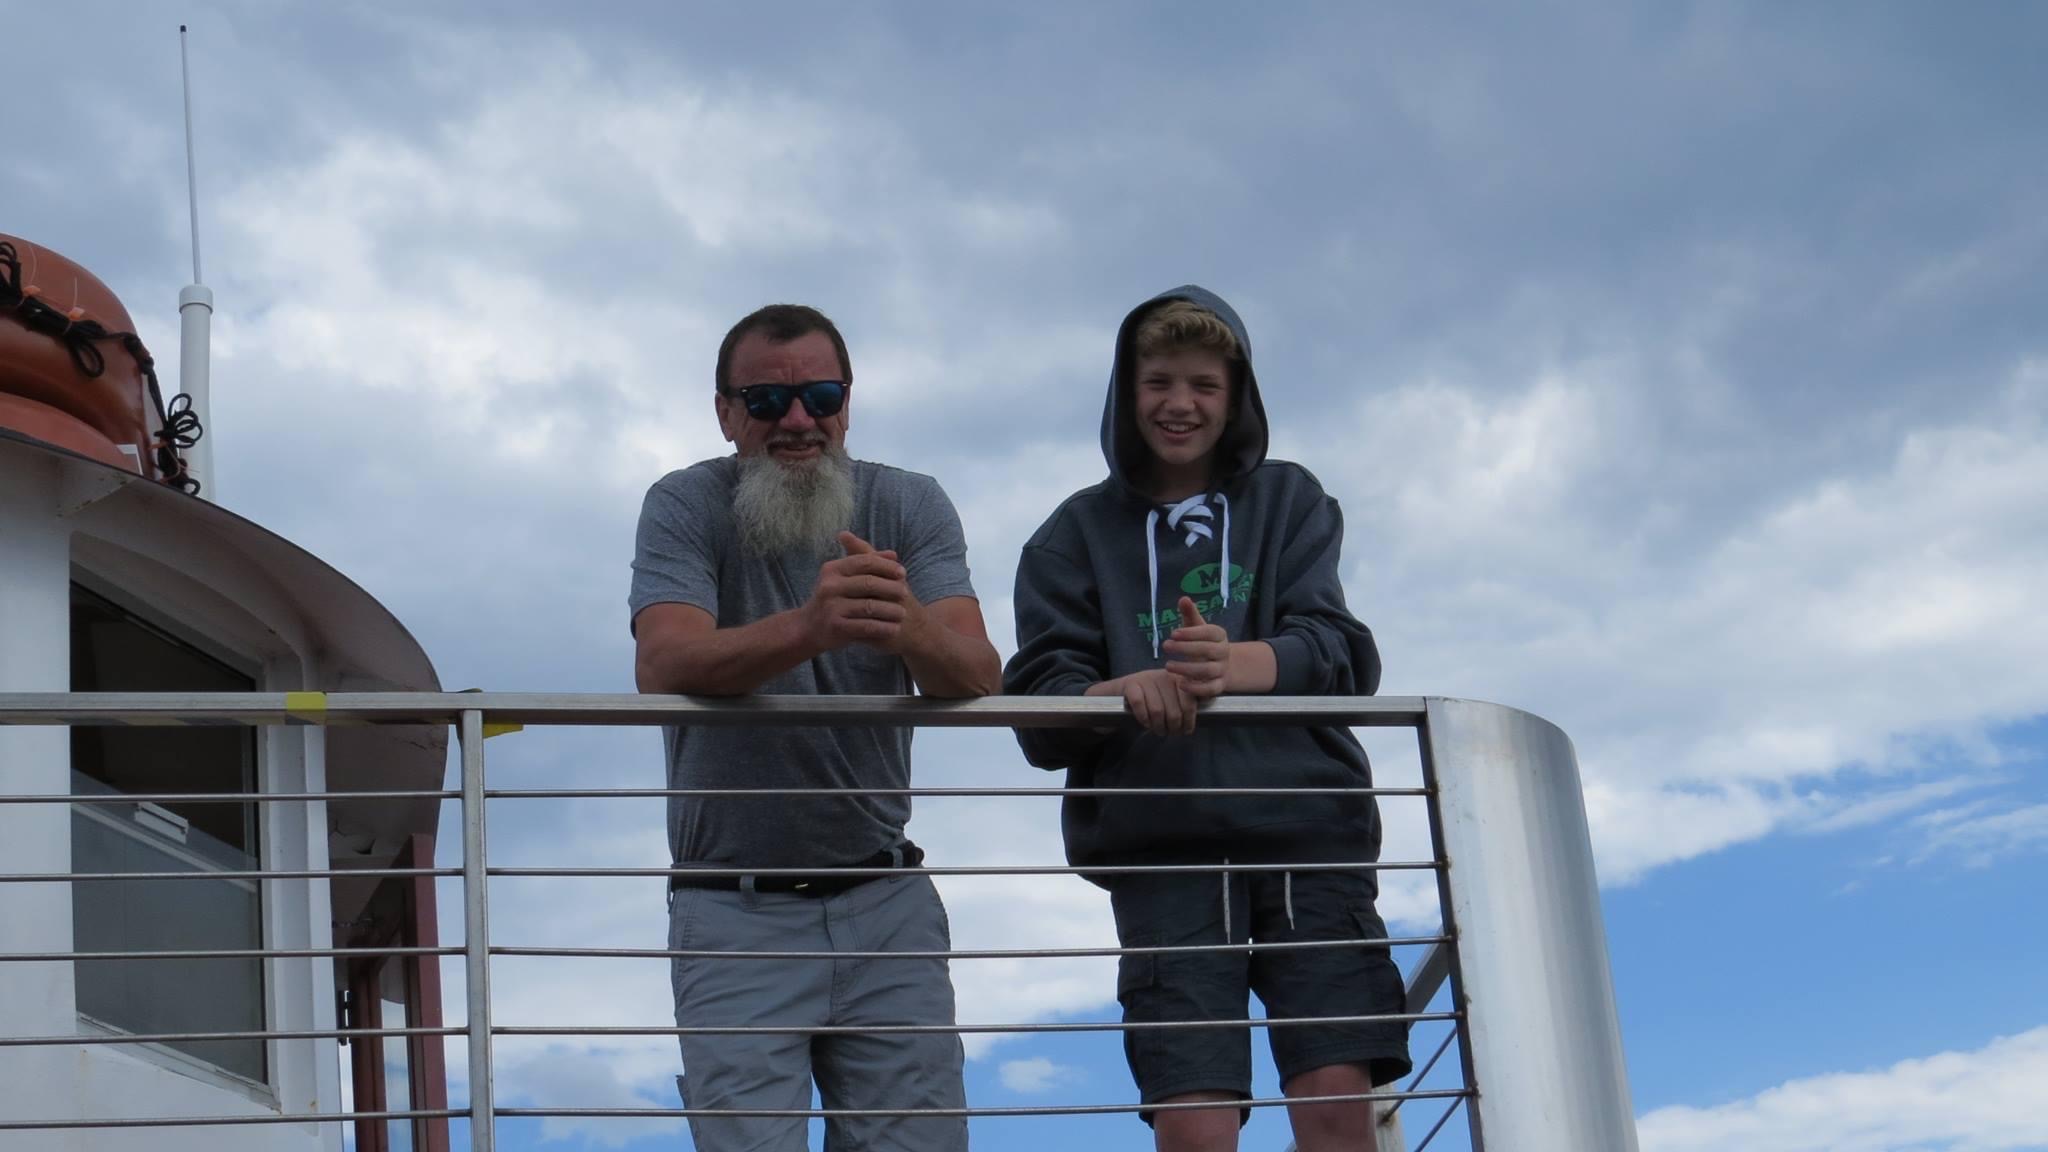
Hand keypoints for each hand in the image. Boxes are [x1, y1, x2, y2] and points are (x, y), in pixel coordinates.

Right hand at [802, 531, 920, 652]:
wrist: (810, 627)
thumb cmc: (834, 598)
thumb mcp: (845, 577)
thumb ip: (868, 563)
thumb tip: (893, 554)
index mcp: (832, 569)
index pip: (865, 562)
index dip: (886, 566)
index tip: (903, 573)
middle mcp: (829, 586)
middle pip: (869, 583)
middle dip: (891, 588)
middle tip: (905, 593)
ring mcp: (831, 607)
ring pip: (869, 606)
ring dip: (890, 610)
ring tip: (902, 613)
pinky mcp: (836, 627)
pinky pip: (866, 626)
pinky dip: (883, 628)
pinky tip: (894, 628)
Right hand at [1121, 668, 1197, 736]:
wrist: (1128, 689)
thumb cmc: (1157, 696)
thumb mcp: (1176, 694)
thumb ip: (1192, 697)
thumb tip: (1208, 700)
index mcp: (1179, 678)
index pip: (1189, 703)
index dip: (1188, 721)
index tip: (1186, 730)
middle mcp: (1164, 676)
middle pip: (1174, 712)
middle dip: (1173, 728)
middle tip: (1171, 733)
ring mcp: (1147, 679)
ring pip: (1157, 711)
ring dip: (1158, 726)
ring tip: (1160, 730)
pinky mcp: (1131, 685)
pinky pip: (1140, 705)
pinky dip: (1143, 719)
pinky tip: (1146, 723)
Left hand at [1161, 596, 1229, 699]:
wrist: (1219, 665)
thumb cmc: (1202, 642)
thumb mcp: (1196, 627)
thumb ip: (1190, 613)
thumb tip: (1183, 598)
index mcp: (1219, 635)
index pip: (1209, 632)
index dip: (1191, 633)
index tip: (1173, 633)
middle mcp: (1223, 652)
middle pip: (1207, 650)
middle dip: (1185, 648)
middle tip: (1166, 646)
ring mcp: (1222, 670)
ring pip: (1207, 670)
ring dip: (1187, 669)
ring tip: (1168, 666)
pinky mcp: (1219, 686)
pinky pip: (1211, 689)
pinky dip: (1197, 689)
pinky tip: (1180, 684)